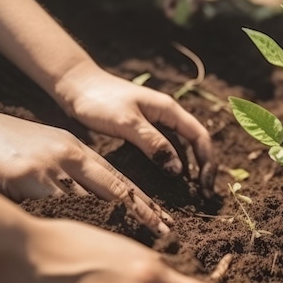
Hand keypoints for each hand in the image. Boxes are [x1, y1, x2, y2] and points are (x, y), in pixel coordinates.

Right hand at [0, 103, 169, 232]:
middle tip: (166, 232)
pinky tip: (88, 245)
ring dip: (112, 224)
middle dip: (142, 212)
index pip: (119, 179)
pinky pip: (55, 209)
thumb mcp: (50, 147)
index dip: (144, 201)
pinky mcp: (26, 179)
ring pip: (90, 202)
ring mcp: (50, 168)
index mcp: (78, 150)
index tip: (165, 219)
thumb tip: (95, 198)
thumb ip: (73, 168)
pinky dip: (72, 226)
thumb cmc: (9, 141)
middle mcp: (69, 157)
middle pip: (115, 189)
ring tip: (137, 243)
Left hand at [59, 65, 215, 195]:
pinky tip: (164, 181)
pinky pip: (162, 149)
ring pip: (179, 148)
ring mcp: (155, 123)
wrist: (75, 86)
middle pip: (194, 143)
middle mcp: (167, 116)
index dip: (207, 162)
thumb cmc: (100, 100)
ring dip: (186, 169)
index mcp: (169, 110)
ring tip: (187, 194)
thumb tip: (178, 171)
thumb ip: (154, 144)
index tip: (204, 186)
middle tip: (202, 196)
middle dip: (202, 168)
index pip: (200, 136)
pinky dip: (168, 165)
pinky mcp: (141, 130)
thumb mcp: (127, 123)